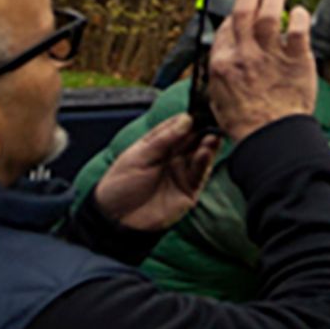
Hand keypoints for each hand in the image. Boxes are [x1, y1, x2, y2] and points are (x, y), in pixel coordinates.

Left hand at [88, 114, 221, 234]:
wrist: (116, 221)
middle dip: (203, 128)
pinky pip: (201, 173)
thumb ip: (162, 140)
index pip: (178, 126)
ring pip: (202, 154)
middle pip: (194, 138)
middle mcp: (173, 157)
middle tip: (214, 118)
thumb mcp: (137, 157)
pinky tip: (205, 152)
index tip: (200, 107)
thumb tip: (186, 120)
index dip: (188, 117)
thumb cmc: (119, 186)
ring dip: (208, 143)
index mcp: (158, 145)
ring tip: (212, 135)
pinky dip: (206, 161)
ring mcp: (183, 172)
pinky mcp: (190, 190)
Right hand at [200, 0, 317, 142]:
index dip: (233, 14)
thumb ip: (221, 71)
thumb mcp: (219, 96)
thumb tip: (224, 54)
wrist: (271, 137)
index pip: (225, 27)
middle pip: (244, 11)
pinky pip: (298, 29)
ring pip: (270, 13)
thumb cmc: (246, 122)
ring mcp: (271, 55)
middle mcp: (244, 55)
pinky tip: (298, 13)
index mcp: (222, 63)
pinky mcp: (297, 59)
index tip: (241, 9)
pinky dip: (299, 16)